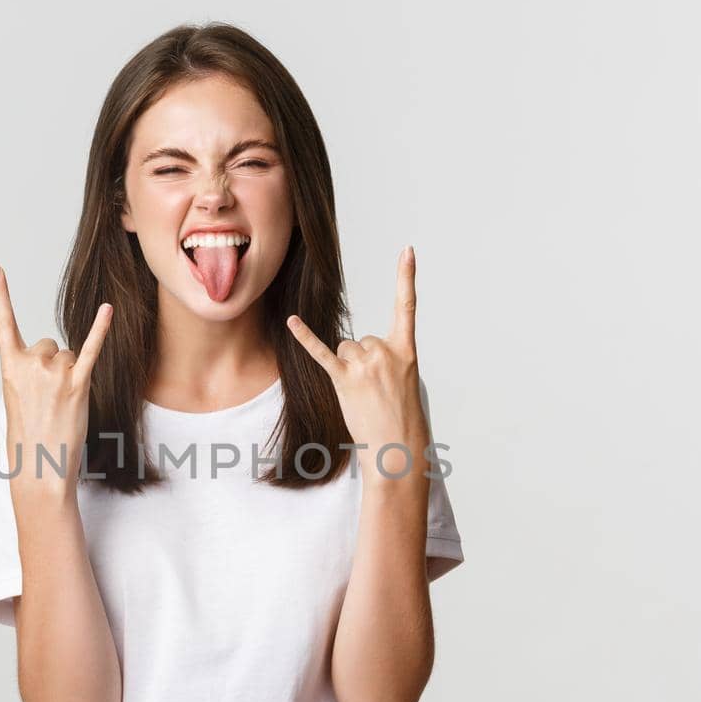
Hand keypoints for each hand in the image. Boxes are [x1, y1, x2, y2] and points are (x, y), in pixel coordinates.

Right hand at [0, 263, 112, 495]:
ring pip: (67, 355)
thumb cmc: (28, 438)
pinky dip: (100, 330)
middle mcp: (31, 364)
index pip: (3, 324)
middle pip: (48, 345)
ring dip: (68, 376)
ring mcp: (55, 374)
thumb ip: (30, 372)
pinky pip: (90, 351)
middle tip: (47, 400)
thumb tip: (54, 360)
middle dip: (51, 367)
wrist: (40, 469)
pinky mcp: (78, 385)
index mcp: (10, 367)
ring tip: (61, 405)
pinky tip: (107, 310)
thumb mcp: (17, 400)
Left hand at [285, 245, 428, 484]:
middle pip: (360, 340)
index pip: (408, 307)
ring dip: (347, 372)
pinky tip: (292, 322)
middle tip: (373, 392)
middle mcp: (386, 353)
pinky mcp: (345, 380)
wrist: (397, 451)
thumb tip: (359, 355)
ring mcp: (366, 366)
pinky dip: (305, 338)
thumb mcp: (404, 385)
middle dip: (361, 364)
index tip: (408, 250)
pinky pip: (322, 353)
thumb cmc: (402, 422)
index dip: (407, 277)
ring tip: (361, 397)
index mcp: (407, 352)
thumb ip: (388, 363)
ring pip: (344, 349)